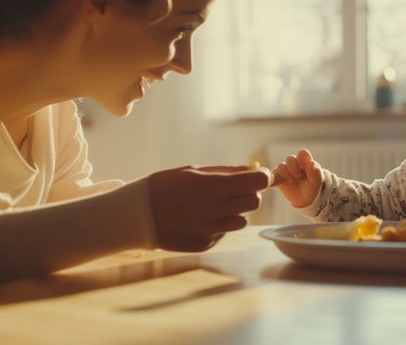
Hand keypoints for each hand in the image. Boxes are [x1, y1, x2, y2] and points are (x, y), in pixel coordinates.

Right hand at [148, 165, 268, 251]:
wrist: (136, 215)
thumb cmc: (164, 186)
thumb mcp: (192, 172)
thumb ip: (225, 172)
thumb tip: (252, 168)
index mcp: (213, 186)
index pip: (257, 182)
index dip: (263, 177)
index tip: (260, 175)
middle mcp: (215, 209)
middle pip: (255, 202)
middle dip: (250, 194)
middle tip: (236, 190)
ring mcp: (210, 229)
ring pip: (242, 220)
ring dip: (236, 211)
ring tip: (216, 206)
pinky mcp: (205, 243)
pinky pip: (224, 232)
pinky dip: (219, 225)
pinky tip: (200, 219)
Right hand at [274, 149, 322, 207]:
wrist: (304, 199)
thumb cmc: (312, 187)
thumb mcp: (316, 181)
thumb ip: (315, 172)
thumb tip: (311, 162)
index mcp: (305, 161)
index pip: (302, 153)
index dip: (302, 158)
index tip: (304, 166)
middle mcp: (294, 163)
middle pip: (290, 159)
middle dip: (294, 167)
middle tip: (298, 176)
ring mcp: (285, 170)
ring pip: (281, 166)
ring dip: (286, 173)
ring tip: (291, 181)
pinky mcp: (278, 177)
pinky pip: (273, 175)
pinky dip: (275, 178)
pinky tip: (282, 182)